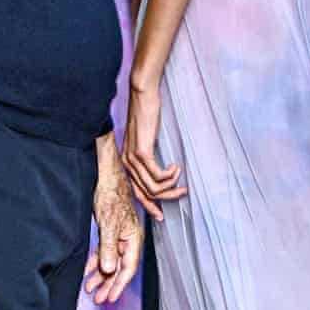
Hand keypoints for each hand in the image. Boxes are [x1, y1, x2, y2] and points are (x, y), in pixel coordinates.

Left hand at [85, 134, 143, 304]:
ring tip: (90, 288)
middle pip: (119, 267)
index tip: (110, 297)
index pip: (128, 267)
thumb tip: (108, 270)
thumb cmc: (110, 193)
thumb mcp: (108, 222)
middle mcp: (127, 238)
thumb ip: (109, 247)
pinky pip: (104, 251)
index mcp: (133, 237)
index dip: (119, 284)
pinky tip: (88, 271)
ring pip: (110, 261)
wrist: (104, 174)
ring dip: (101, 275)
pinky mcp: (108, 231)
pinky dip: (96, 262)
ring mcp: (118, 235)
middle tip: (98, 299)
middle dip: (109, 284)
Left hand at [122, 81, 185, 221]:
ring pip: (153, 187)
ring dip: (171, 186)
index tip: (161, 214)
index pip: (136, 192)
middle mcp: (127, 162)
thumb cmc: (147, 113)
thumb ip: (148, 153)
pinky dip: (170, 175)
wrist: (142, 94)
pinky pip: (157, 175)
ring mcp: (133, 158)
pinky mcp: (142, 152)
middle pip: (146, 193)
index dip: (149, 205)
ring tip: (182, 178)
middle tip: (182, 194)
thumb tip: (158, 169)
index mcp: (127, 161)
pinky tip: (176, 168)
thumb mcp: (145, 137)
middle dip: (166, 199)